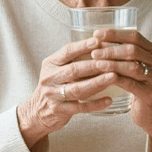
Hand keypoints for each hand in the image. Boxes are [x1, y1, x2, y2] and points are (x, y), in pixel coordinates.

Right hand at [16, 36, 118, 151]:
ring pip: (78, 89)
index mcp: (50, 64)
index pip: (67, 52)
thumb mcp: (58, 69)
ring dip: (97, 82)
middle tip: (112, 61)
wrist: (38, 111)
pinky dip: (96, 104)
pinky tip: (109, 100)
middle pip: (73, 70)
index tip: (97, 41)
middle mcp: (50, 78)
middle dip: (94, 65)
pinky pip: (80, 107)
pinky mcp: (59, 110)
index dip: (82, 46)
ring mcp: (53, 95)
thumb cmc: (55, 85)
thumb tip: (102, 45)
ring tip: (114, 77)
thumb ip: (74, 59)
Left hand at [90, 28, 151, 147]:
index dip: (115, 34)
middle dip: (111, 49)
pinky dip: (114, 78)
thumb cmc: (137, 86)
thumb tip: (96, 40)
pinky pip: (130, 83)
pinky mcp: (150, 94)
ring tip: (95, 62)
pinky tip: (102, 77)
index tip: (97, 34)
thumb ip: (121, 53)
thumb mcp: (132, 66)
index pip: (134, 36)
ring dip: (111, 63)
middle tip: (93, 51)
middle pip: (133, 50)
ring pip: (131, 66)